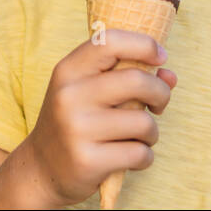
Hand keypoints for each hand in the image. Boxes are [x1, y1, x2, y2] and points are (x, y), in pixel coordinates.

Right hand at [23, 30, 176, 206]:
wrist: (40, 170)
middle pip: (137, 80)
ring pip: (143, 122)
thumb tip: (170, 76)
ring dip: (152, 132)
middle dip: (161, 93)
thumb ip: (127, 76)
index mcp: (68, 70)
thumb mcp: (87, 91)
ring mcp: (76, 129)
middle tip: (159, 104)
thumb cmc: (75, 122)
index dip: (144, 44)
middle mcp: (69, 95)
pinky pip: (139, 154)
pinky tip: (132, 158)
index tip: (161, 57)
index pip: (111, 41)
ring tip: (139, 137)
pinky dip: (145, 157)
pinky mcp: (87, 160)